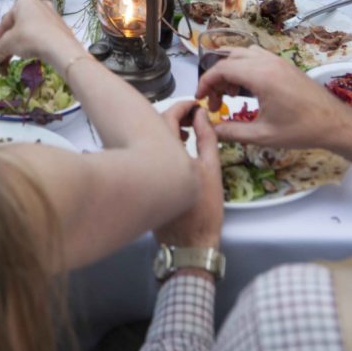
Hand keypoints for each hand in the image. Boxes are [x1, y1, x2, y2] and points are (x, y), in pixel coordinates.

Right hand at [0, 0, 80, 70]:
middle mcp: (38, 3)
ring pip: (30, 29)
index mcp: (24, 1)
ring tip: (17, 55)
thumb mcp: (8, 45)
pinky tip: (32, 53)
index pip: (4, 21)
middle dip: (9, 40)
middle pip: (18, 24)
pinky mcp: (60, 25)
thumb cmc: (30, 38)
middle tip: (3, 54)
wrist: (60, 48)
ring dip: (22, 41)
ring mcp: (51, 13)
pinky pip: (43, 33)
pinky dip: (35, 42)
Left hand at [154, 103, 223, 249]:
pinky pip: (148, 152)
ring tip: (189, 132)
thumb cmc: (203, 210)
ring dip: (169, 130)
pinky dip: (163, 144)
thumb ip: (207, 138)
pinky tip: (178, 151)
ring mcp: (141, 169)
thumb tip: (202, 116)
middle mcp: (147, 158)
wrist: (189, 244)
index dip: (183, 106)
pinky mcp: (140, 180)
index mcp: (166, 154)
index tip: (196, 105)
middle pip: (157, 125)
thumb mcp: (211, 170)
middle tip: (194, 117)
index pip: (169, 116)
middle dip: (175, 116)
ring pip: (151, 138)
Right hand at [196, 47, 351, 162]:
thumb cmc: (300, 129)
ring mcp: (277, 60)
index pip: (221, 68)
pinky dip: (244, 67)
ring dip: (230, 70)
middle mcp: (267, 61)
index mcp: (260, 75)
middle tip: (215, 101)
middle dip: (216, 77)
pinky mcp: (284, 64)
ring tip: (230, 95)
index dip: (205, 82)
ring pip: (243, 54)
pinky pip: (256, 57)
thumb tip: (210, 130)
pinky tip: (248, 89)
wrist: (335, 123)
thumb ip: (232, 132)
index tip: (200, 99)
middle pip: (229, 57)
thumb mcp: (263, 135)